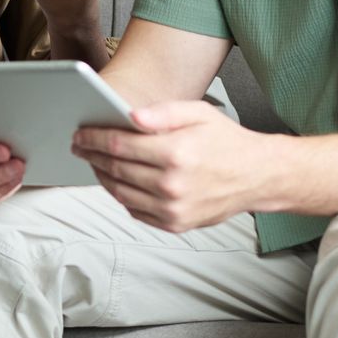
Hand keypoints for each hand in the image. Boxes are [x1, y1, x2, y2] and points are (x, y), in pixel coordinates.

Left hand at [72, 102, 266, 232]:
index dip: (93, 138)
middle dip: (92, 155)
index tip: (79, 134)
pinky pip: (135, 211)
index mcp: (176, 153)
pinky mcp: (175, 224)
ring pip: (120, 192)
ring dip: (102, 176)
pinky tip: (116, 182)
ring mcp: (173, 208)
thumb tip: (130, 116)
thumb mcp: (199, 113)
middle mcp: (172, 184)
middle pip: (115, 169)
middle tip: (79, 146)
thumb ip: (163, 112)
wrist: (257, 176)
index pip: (119, 144)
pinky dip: (120, 196)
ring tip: (94, 162)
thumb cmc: (226, 141)